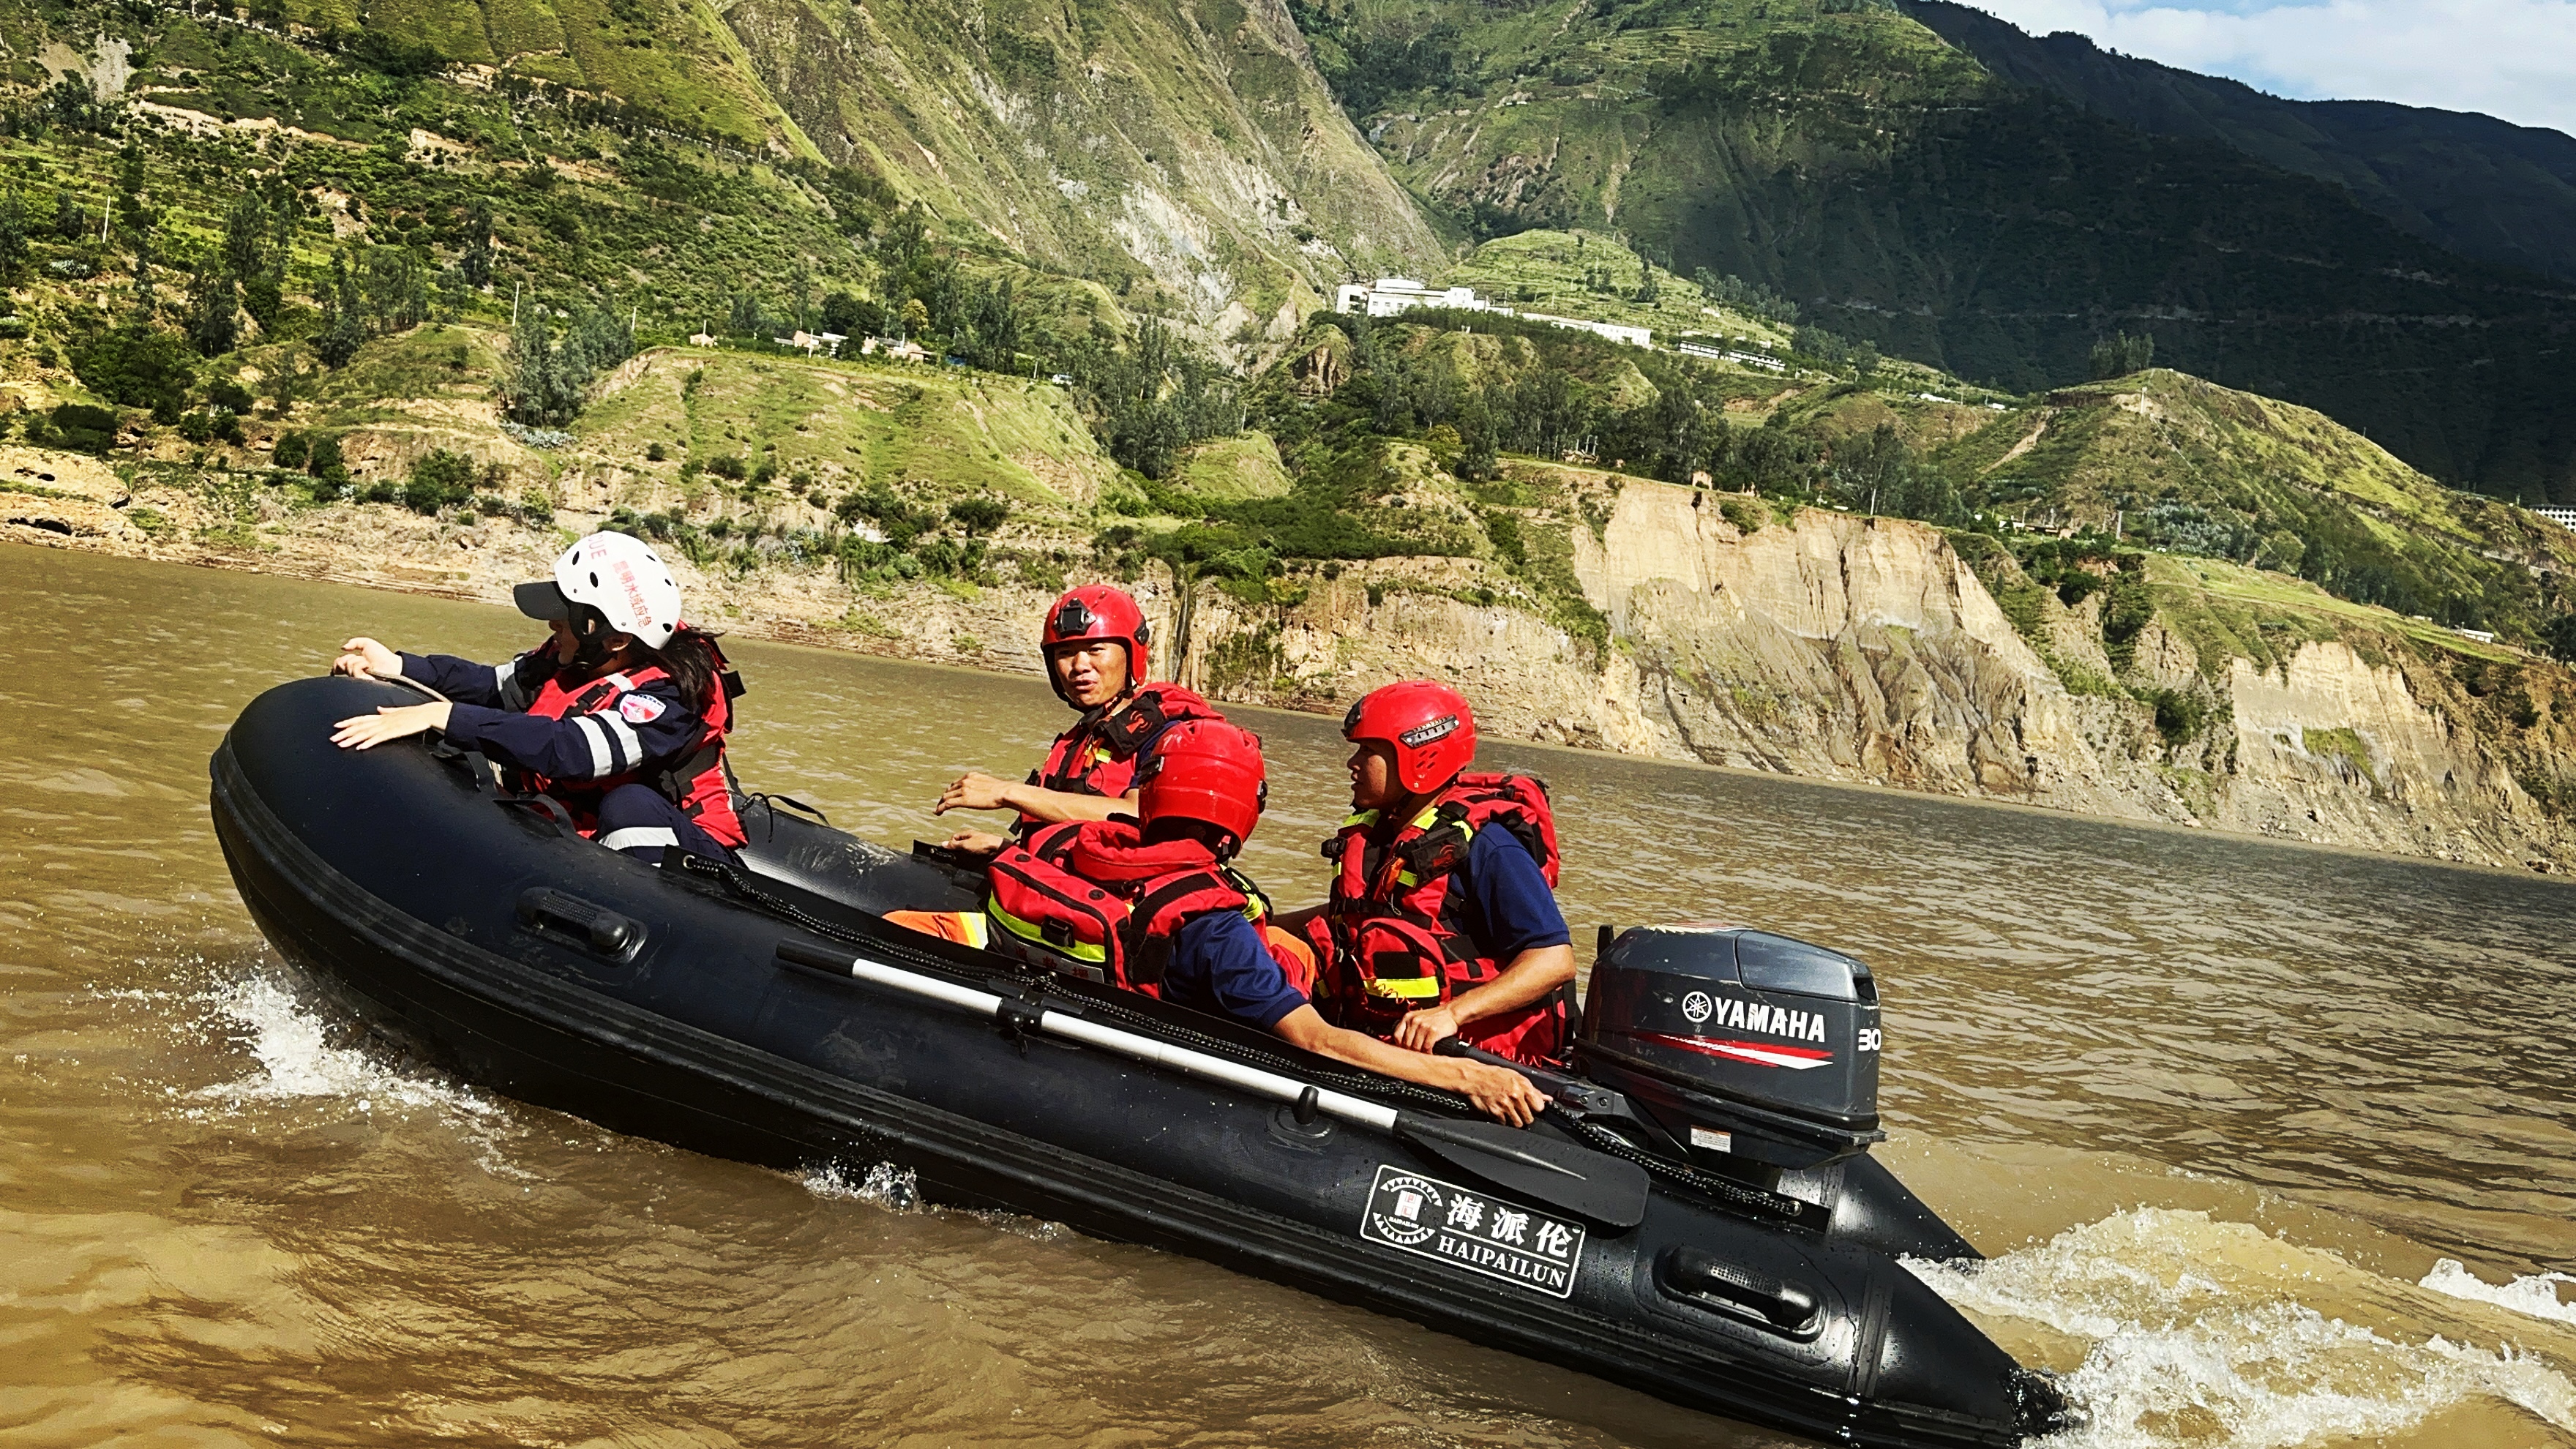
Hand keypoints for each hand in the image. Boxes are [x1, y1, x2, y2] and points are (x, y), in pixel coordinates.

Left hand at [331, 702, 451, 749]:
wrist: (428, 713)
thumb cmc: (415, 714)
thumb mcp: (399, 711)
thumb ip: (387, 711)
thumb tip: (378, 709)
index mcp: (382, 715)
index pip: (361, 718)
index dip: (348, 722)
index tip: (336, 726)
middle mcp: (382, 720)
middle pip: (360, 726)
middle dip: (345, 733)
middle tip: (332, 739)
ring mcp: (388, 726)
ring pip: (366, 733)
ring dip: (353, 739)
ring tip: (341, 745)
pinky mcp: (395, 732)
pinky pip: (379, 738)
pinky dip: (369, 742)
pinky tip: (361, 747)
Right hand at [333, 637, 400, 677]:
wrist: (393, 664)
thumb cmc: (382, 656)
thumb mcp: (367, 644)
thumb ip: (354, 642)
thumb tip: (342, 648)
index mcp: (353, 665)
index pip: (338, 664)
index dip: (339, 660)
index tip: (350, 656)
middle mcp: (353, 673)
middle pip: (339, 664)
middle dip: (349, 658)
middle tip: (362, 660)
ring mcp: (356, 678)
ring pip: (348, 665)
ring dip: (359, 660)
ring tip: (369, 664)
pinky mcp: (360, 682)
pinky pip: (354, 669)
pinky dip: (361, 665)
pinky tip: (369, 667)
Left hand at [935, 772, 1018, 814]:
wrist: (1004, 792)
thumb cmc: (1002, 791)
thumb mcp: (989, 784)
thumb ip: (983, 786)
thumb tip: (985, 791)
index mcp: (971, 776)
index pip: (956, 783)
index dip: (951, 791)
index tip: (950, 796)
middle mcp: (965, 781)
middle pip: (949, 790)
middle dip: (944, 797)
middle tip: (942, 804)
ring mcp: (963, 790)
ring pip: (946, 797)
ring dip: (941, 804)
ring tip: (938, 810)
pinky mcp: (963, 800)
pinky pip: (947, 804)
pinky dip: (940, 808)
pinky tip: (938, 813)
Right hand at [942, 829, 1008, 857]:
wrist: (999, 849)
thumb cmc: (984, 844)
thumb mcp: (965, 845)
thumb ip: (954, 845)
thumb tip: (943, 844)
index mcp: (967, 833)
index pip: (954, 837)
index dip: (951, 844)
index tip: (952, 850)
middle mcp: (972, 837)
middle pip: (960, 844)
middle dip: (959, 850)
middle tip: (960, 854)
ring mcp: (977, 843)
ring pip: (967, 849)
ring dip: (966, 853)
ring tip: (969, 856)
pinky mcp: (982, 849)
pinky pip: (974, 852)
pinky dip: (973, 855)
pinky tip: (975, 858)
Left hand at [1393, 1005, 1461, 1053]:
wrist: (1452, 1012)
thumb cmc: (1436, 1017)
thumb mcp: (1419, 1018)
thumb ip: (1410, 1028)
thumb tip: (1402, 1045)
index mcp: (1408, 1017)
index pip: (1397, 1036)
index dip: (1399, 1046)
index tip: (1404, 1051)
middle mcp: (1414, 1021)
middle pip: (1406, 1043)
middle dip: (1410, 1052)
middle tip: (1414, 1057)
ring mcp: (1423, 1026)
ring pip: (1415, 1047)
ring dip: (1419, 1055)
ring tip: (1422, 1058)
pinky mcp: (1433, 1031)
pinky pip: (1426, 1047)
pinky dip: (1428, 1054)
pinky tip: (1430, 1055)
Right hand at [1454, 1062, 1548, 1126]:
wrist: (1473, 1077)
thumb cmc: (1494, 1075)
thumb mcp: (1516, 1076)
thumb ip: (1532, 1089)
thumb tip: (1547, 1098)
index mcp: (1523, 1086)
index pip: (1539, 1107)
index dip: (1536, 1108)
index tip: (1532, 1107)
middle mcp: (1515, 1096)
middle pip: (1529, 1118)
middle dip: (1525, 1116)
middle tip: (1519, 1110)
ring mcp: (1505, 1106)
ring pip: (1518, 1123)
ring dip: (1515, 1120)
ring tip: (1510, 1112)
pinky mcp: (1495, 1113)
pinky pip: (1505, 1124)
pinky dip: (1503, 1120)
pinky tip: (1500, 1112)